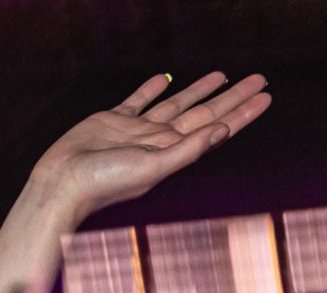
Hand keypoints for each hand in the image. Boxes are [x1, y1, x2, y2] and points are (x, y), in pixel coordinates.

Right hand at [24, 70, 270, 235]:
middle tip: (259, 79)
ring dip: (201, 89)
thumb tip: (221, 133)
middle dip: (232, 97)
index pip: (216, 128)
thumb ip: (186, 150)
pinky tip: (165, 78)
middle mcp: (159, 140)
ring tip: (223, 74)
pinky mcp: (113, 120)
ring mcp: (137, 130)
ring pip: (178, 103)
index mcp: (172, 153)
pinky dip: (153, 88)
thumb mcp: (151, 167)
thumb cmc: (103, 183)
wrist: (61, 184)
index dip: (242, 112)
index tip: (265, 96)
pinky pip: (139, 99)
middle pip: (205, 112)